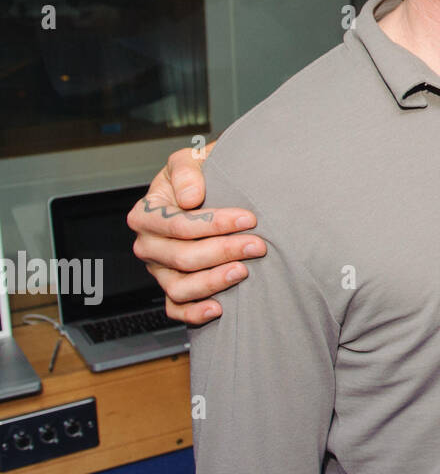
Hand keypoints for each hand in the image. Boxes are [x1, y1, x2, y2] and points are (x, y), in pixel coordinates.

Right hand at [127, 141, 264, 324]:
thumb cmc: (197, 174)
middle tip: (258, 245)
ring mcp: (159, 270)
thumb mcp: (188, 159)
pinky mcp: (172, 287)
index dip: (215, 224)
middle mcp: (148, 245)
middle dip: (224, 251)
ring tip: (244, 271)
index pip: (179, 225)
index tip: (249, 218)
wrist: (207, 189)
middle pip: (183, 257)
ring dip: (214, 282)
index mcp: (146, 215)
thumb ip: (186, 170)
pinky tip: (220, 308)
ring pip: (180, 287)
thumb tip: (189, 196)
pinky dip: (195, 313)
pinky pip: (176, 309)